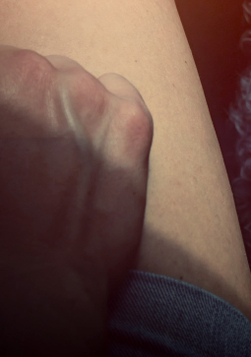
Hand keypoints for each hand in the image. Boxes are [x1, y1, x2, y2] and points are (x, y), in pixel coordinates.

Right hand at [0, 46, 152, 356]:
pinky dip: (108, 111)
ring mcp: (88, 93)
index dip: (3, 100)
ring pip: (72, 79)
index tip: (9, 135)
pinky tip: (92, 148)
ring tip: (53, 157)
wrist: (31, 289)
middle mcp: (33, 73)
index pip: (1, 67)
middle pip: (26, 68)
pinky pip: (119, 91)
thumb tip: (10, 133)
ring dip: (61, 106)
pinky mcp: (131, 119)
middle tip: (19, 147)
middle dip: (21, 100)